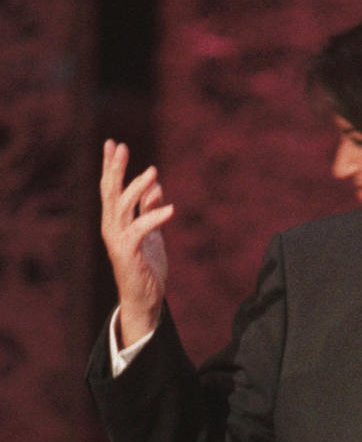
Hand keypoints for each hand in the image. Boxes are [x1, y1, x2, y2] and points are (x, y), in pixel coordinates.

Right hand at [99, 139, 173, 346]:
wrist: (145, 298)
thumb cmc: (146, 266)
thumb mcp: (152, 233)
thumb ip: (150, 210)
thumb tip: (156, 186)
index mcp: (117, 221)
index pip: (112, 189)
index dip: (111, 166)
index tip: (114, 143)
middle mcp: (112, 228)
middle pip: (110, 193)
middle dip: (114, 169)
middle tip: (119, 146)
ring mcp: (118, 241)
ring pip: (122, 208)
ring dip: (137, 188)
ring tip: (153, 172)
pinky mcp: (129, 254)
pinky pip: (141, 230)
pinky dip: (154, 218)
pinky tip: (171, 208)